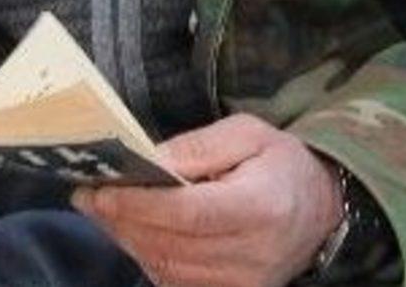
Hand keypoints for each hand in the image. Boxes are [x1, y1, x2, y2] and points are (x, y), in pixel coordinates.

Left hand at [72, 114, 342, 286]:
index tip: (99, 190)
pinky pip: (175, 281)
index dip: (138, 204)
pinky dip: (147, 256)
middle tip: (87, 196)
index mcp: (260, 207)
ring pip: (166, 266)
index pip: (187, 212)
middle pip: (169, 243)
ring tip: (103, 210)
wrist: (318, 210)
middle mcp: (252, 254)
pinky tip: (132, 230)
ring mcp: (242, 283)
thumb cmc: (279, 164)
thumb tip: (149, 161)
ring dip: (128, 239)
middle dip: (120, 220)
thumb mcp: (247, 133)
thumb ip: (198, 146)